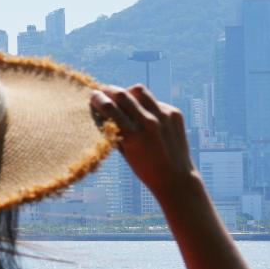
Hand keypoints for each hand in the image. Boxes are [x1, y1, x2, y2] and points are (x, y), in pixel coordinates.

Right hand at [90, 84, 198, 199]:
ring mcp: (164, 116)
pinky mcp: (174, 113)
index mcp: (133, 135)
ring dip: (128, 93)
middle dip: (110, 90)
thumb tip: (102, 112)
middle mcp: (149, 122)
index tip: (93, 94)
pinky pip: (154, 102)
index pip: (110, 108)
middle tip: (104, 91)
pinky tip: (145, 115)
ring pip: (140, 91)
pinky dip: (145, 105)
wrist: (176, 177)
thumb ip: (115, 131)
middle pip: (123, 94)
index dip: (98, 99)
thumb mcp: (125, 151)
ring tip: (124, 99)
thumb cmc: (145, 168)